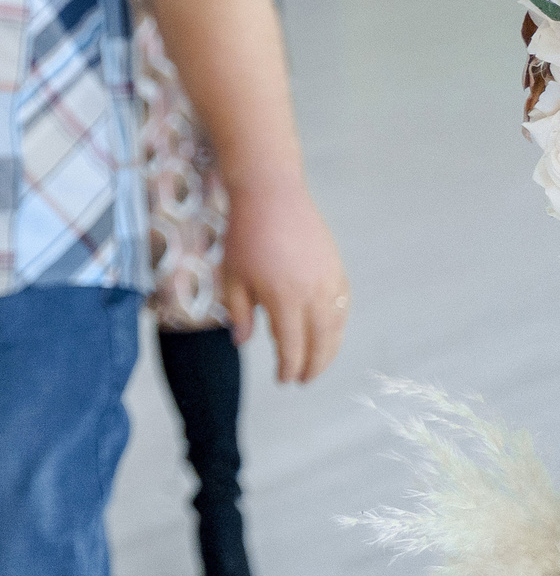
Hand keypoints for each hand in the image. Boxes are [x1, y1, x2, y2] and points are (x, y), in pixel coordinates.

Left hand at [220, 179, 349, 383]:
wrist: (271, 194)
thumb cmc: (245, 235)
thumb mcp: (232, 276)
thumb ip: (239, 313)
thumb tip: (243, 344)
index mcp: (283, 299)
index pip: (292, 346)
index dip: (289, 368)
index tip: (284, 380)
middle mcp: (313, 294)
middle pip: (320, 343)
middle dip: (313, 367)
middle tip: (302, 381)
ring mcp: (329, 281)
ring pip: (336, 327)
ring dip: (329, 351)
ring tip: (317, 364)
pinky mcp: (337, 269)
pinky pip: (342, 307)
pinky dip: (338, 326)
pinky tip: (328, 334)